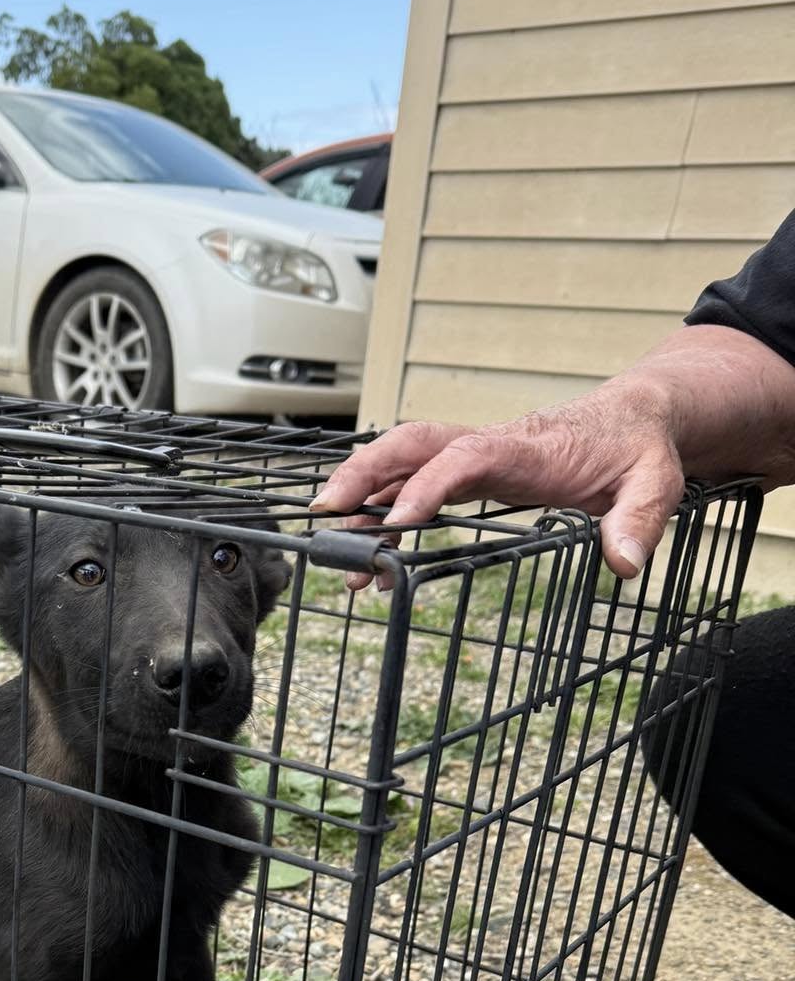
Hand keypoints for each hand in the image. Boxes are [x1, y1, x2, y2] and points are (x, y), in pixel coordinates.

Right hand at [310, 383, 685, 585]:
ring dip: (361, 492)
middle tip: (325, 512)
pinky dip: (382, 505)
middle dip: (364, 473)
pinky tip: (366, 543)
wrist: (637, 417)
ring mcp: (476, 455)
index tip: (398, 526)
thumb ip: (638, 520)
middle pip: (412, 443)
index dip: (427, 488)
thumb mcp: (655, 484)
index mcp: (527, 448)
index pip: (465, 458)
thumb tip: (623, 563)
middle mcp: (491, 445)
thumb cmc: (639, 448)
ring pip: (403, 460)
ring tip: (330, 541)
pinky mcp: (471, 470)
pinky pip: (415, 480)